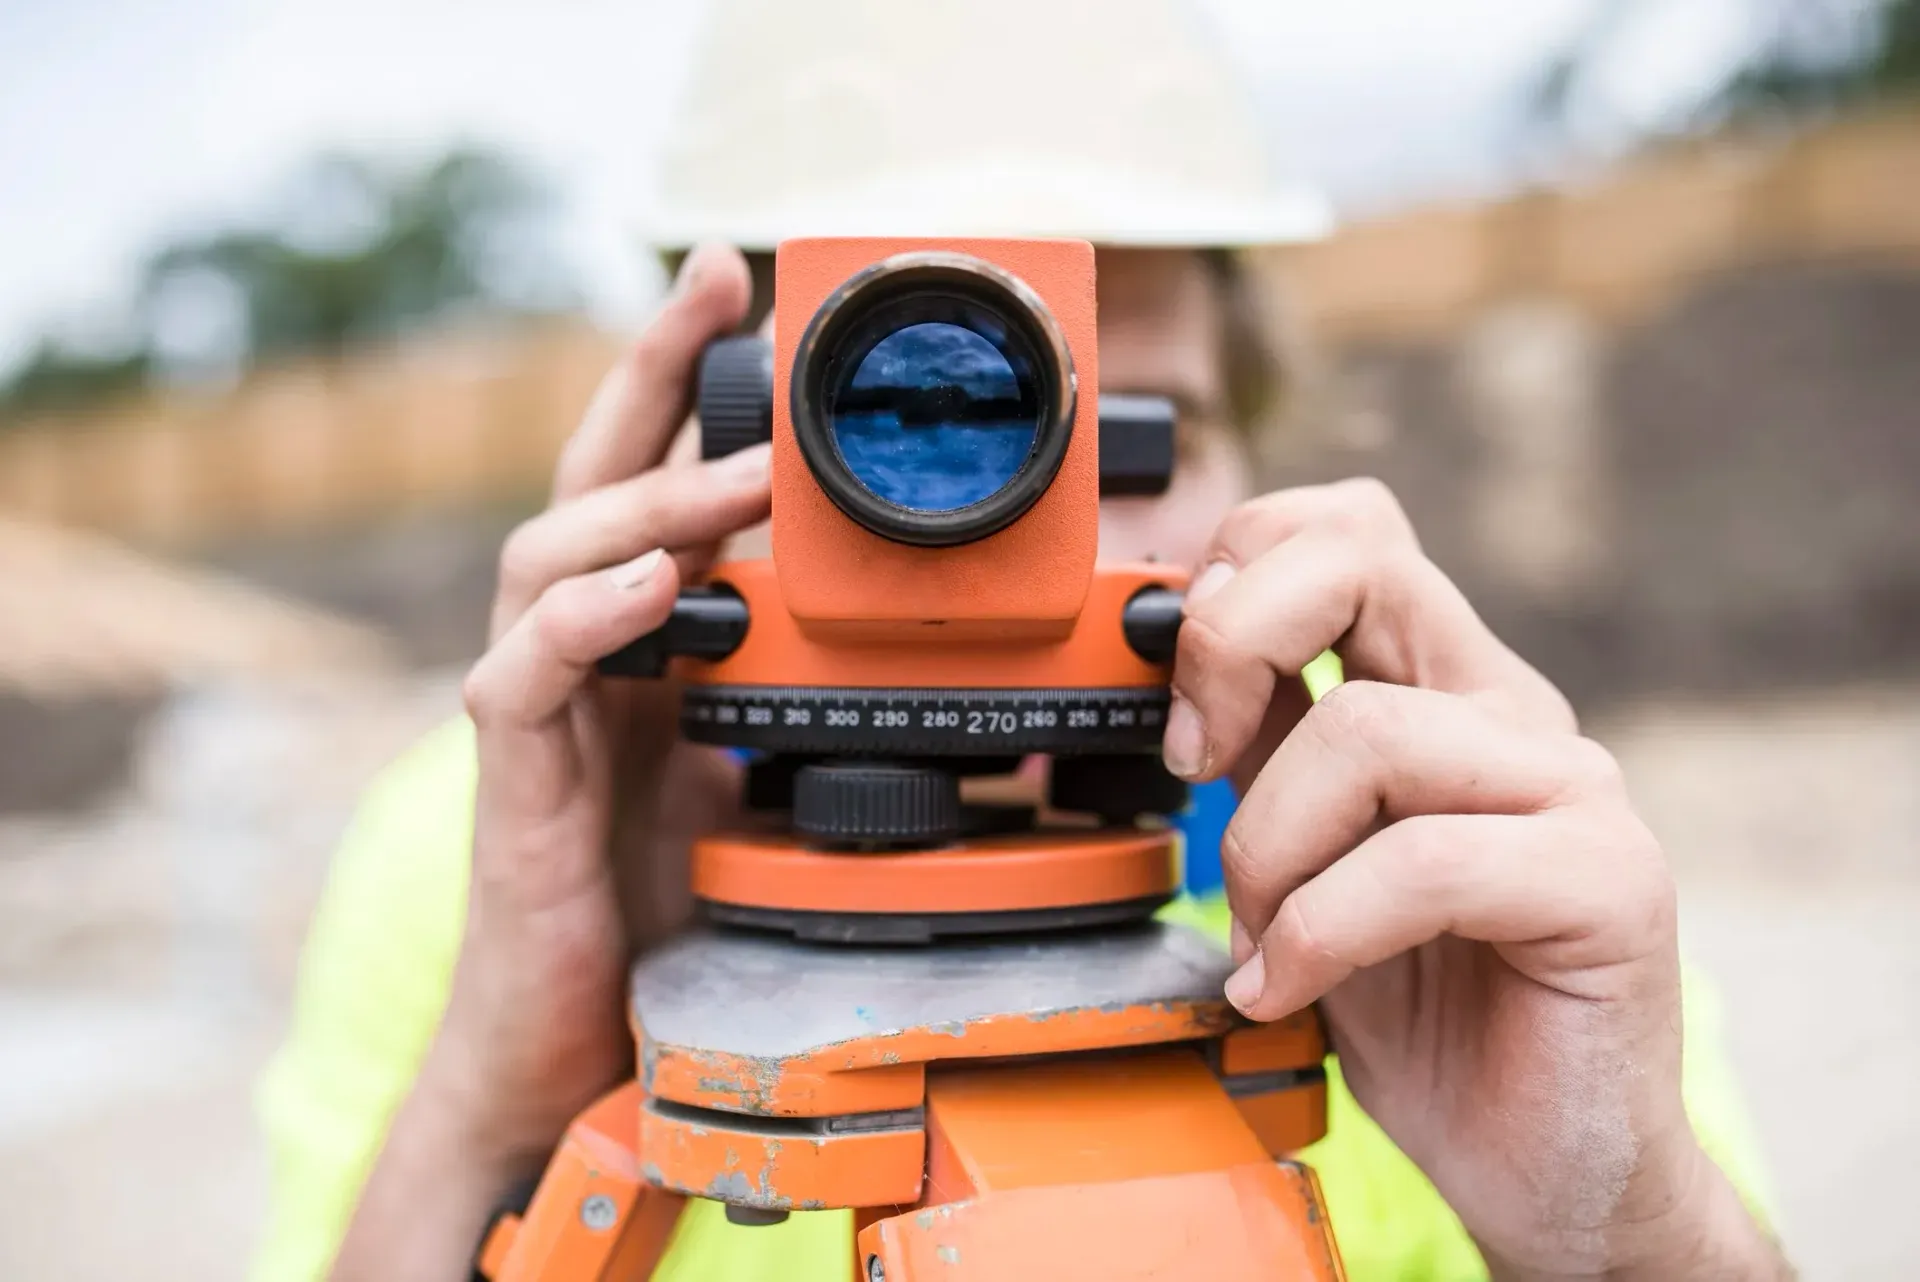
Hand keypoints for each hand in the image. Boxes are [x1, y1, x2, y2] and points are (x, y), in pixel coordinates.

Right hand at [428, 244, 766, 1166]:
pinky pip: (524, 676)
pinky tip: (652, 589)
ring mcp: (535, 707)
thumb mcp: (754, 774)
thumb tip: (922, 661)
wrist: (581, 1036)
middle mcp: (577, 651)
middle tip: (718, 293)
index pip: (650, 480)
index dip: (681, 379)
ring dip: (651, 502)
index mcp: (637, 639)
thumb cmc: (664, 898)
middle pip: (590, 478)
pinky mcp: (514, 779)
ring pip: (548, 555)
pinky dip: (585, 622)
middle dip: (648, 374)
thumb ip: (796, 699)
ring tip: (744, 471)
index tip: (739, 286)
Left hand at [1165, 479, 1786, 1278]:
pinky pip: (1424, 860)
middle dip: (1231, 645)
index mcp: (1443, 691)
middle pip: (1363, 559)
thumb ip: (1264, 755)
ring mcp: (1572, 789)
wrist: (1543, 1167)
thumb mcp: (1302, 861)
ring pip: (1369, 730)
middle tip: (1193, 764)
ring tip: (1259, 937)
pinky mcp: (1607, 880)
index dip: (1240, 575)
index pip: (1348, 530)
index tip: (1182, 704)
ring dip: (1266, 847)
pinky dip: (1318, 931)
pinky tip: (1286, 986)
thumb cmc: (1424, 1018)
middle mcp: (1511, 715)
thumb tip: (1172, 656)